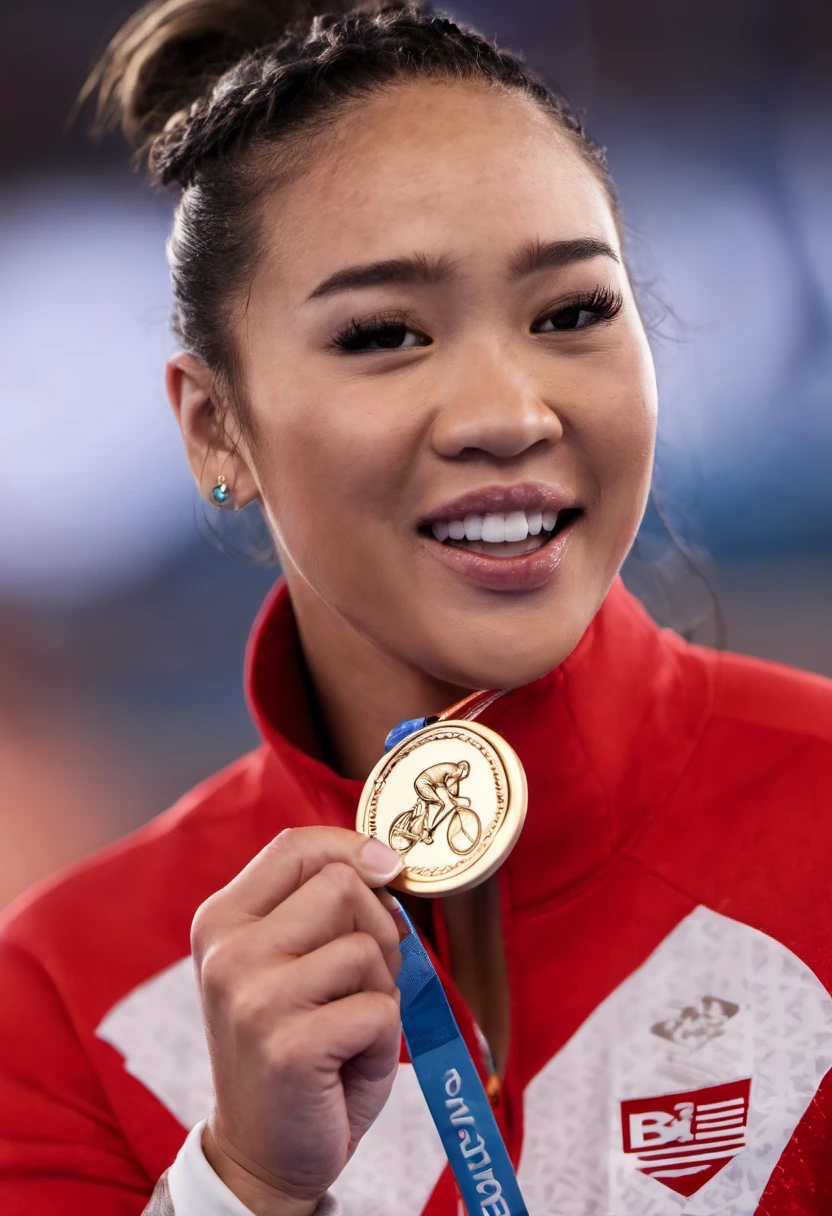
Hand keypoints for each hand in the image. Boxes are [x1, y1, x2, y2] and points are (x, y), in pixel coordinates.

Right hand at [191, 827, 405, 1215]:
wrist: (262, 1155)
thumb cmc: (294, 1047)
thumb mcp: (292, 962)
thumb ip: (321, 907)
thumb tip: (386, 863)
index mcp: (222, 921)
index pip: (296, 846)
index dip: (353, 847)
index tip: (386, 871)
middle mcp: (228, 952)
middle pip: (342, 885)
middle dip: (376, 929)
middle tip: (361, 982)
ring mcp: (254, 998)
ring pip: (365, 946)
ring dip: (380, 990)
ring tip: (348, 1029)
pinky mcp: (290, 1047)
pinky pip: (379, 1008)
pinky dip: (382, 1038)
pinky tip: (348, 1065)